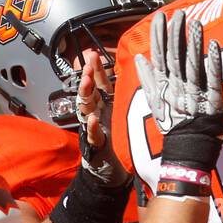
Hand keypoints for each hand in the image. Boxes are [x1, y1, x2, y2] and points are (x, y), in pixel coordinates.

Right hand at [75, 50, 126, 186]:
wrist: (113, 166)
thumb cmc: (120, 136)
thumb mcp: (125, 110)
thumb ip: (127, 93)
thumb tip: (137, 69)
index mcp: (105, 103)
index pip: (99, 82)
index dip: (95, 69)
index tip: (92, 55)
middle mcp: (97, 111)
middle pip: (89, 92)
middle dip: (87, 78)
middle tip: (86, 67)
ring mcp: (94, 127)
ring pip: (86, 109)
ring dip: (85, 95)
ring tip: (86, 84)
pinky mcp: (96, 143)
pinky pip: (93, 134)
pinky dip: (93, 127)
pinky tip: (93, 119)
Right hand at [134, 10, 222, 131]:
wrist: (186, 148)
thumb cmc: (172, 124)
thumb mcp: (154, 101)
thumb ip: (147, 78)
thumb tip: (139, 57)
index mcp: (163, 85)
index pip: (159, 56)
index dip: (159, 35)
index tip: (160, 17)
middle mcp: (177, 86)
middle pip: (175, 56)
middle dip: (176, 33)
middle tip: (179, 13)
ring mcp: (195, 93)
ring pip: (192, 64)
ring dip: (193, 42)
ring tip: (194, 22)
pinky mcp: (212, 99)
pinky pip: (212, 78)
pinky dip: (213, 61)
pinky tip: (214, 44)